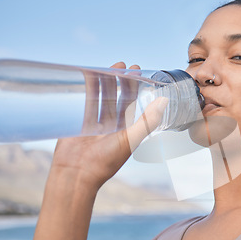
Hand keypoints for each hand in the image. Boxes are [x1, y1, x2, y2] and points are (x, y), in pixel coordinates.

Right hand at [50, 62, 167, 189]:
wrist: (76, 173)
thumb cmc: (106, 161)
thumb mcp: (130, 138)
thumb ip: (148, 120)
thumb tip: (164, 101)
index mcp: (127, 130)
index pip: (134, 105)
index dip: (138, 89)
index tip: (140, 73)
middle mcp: (113, 126)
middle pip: (118, 98)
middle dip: (122, 82)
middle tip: (125, 66)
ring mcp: (95, 123)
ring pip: (102, 98)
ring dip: (106, 82)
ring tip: (111, 67)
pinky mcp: (79, 122)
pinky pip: (86, 101)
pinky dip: (88, 89)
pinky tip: (90, 75)